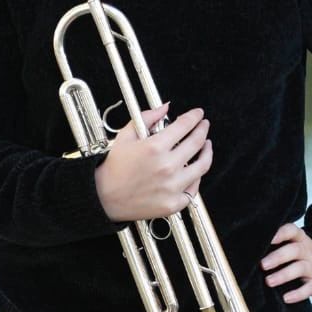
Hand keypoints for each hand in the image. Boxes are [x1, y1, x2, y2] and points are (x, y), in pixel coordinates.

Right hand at [95, 101, 212, 221]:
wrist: (103, 197)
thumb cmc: (114, 167)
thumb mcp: (126, 136)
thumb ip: (147, 118)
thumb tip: (165, 107)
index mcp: (155, 147)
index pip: (185, 125)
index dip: (194, 117)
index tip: (198, 114)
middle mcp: (167, 166)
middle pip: (197, 142)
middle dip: (203, 129)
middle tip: (204, 125)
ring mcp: (172, 186)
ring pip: (202, 165)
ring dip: (207, 152)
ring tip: (206, 145)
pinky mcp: (173, 203)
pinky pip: (194, 189)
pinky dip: (196, 178)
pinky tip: (195, 170)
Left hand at [261, 224, 311, 302]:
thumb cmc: (295, 259)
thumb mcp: (288, 248)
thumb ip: (272, 247)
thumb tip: (246, 253)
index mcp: (298, 239)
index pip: (292, 230)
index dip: (281, 233)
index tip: (269, 239)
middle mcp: (307, 250)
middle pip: (295, 250)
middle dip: (278, 257)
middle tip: (263, 265)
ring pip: (301, 268)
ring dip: (284, 275)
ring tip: (269, 282)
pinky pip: (309, 288)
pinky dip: (298, 294)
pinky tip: (286, 298)